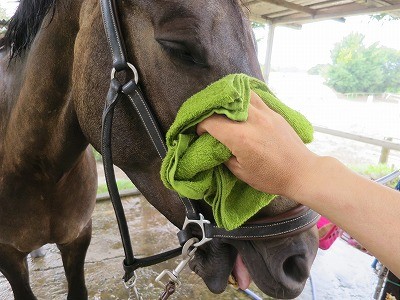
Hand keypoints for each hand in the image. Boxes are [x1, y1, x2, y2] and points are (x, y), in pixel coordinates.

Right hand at [196, 91, 318, 197]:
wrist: (301, 172)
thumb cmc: (271, 177)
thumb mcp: (241, 172)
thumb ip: (224, 155)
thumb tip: (216, 144)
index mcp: (241, 138)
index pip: (211, 122)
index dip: (201, 126)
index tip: (201, 133)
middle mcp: (252, 120)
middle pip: (223, 105)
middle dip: (210, 111)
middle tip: (208, 118)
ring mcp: (265, 113)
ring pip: (241, 94)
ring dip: (228, 100)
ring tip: (223, 108)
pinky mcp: (274, 112)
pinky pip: (255, 98)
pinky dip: (243, 99)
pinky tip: (241, 106)